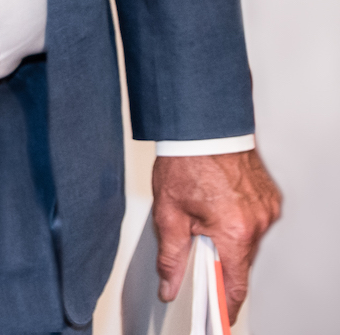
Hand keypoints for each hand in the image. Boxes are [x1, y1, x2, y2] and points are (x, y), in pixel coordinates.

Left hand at [152, 149, 280, 321]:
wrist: (201, 123)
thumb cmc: (185, 160)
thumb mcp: (169, 213)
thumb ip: (171, 256)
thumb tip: (170, 286)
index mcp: (234, 231)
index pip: (236, 286)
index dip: (226, 305)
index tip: (219, 316)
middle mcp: (257, 222)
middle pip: (241, 262)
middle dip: (220, 260)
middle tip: (197, 242)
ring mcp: (267, 208)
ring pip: (248, 241)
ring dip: (229, 237)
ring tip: (204, 214)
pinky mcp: (270, 196)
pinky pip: (255, 220)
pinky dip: (238, 220)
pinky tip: (218, 203)